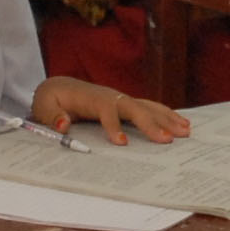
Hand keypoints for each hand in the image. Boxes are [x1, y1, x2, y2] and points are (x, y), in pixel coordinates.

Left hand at [33, 77, 187, 144]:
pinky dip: (167, 115)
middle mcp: (110, 96)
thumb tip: (63, 124)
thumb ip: (52, 116)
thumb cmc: (51, 100)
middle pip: (134, 107)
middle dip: (151, 123)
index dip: (113, 125)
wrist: (59, 87)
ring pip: (147, 106)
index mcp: (90, 98)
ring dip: (167, 118)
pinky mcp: (126, 104)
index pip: (106, 110)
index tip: (122, 143)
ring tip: (185, 131)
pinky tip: (182, 124)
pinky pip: (149, 108)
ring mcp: (121, 99)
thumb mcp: (44, 107)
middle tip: (167, 140)